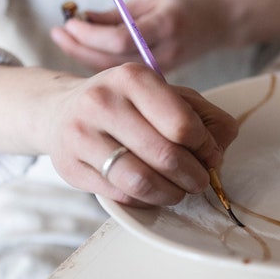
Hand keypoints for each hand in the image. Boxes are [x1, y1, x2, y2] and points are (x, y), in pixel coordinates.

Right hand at [47, 62, 237, 206]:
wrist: (61, 111)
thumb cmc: (128, 105)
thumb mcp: (169, 96)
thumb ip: (205, 117)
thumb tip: (218, 150)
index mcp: (133, 78)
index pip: (182, 124)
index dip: (205, 147)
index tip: (210, 155)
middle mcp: (102, 101)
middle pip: (165, 155)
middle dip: (193, 176)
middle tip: (199, 180)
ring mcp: (81, 135)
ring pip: (141, 181)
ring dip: (171, 193)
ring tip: (179, 191)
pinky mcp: (70, 167)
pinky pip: (121, 195)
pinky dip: (146, 200)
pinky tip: (152, 192)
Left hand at [50, 0, 232, 73]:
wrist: (222, 22)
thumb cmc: (188, 2)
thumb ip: (119, 12)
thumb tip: (82, 19)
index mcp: (165, 26)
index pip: (120, 40)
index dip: (90, 34)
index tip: (69, 22)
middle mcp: (165, 52)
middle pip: (112, 61)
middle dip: (80, 47)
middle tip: (57, 32)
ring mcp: (165, 68)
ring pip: (116, 71)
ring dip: (86, 55)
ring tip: (64, 38)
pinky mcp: (162, 76)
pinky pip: (126, 74)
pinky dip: (103, 63)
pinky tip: (86, 51)